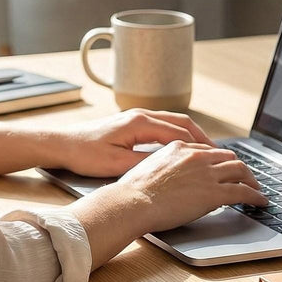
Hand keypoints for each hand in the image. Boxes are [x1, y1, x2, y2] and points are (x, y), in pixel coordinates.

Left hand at [56, 109, 216, 176]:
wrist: (62, 143)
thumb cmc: (85, 153)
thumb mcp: (117, 163)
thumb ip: (145, 163)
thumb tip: (170, 166)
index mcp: (139, 122)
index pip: (180, 132)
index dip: (200, 145)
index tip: (217, 158)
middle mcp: (140, 115)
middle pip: (181, 122)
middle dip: (202, 137)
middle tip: (219, 155)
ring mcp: (135, 117)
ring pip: (172, 122)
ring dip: (191, 135)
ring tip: (207, 151)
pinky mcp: (130, 123)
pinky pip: (162, 126)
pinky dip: (177, 135)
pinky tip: (182, 148)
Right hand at [116, 140, 268, 231]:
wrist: (134, 201)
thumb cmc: (135, 190)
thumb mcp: (151, 166)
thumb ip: (169, 166)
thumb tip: (178, 177)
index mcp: (179, 147)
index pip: (208, 150)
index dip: (220, 160)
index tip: (224, 168)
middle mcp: (195, 156)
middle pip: (228, 156)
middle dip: (240, 167)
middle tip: (245, 178)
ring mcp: (206, 173)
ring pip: (240, 170)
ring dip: (251, 180)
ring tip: (256, 189)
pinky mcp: (214, 193)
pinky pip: (243, 192)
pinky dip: (256, 196)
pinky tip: (260, 202)